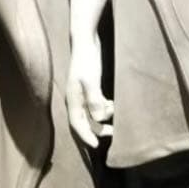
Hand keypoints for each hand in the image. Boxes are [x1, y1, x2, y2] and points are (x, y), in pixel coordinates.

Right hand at [66, 25, 113, 148]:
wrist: (85, 41)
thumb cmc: (86, 61)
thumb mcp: (91, 80)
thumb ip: (94, 100)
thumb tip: (99, 119)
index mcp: (73, 100)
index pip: (77, 124)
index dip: (86, 136)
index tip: (96, 146)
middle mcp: (76, 99)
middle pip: (85, 121)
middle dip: (97, 129)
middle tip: (113, 132)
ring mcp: (82, 93)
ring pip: (91, 113)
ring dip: (102, 117)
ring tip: (115, 113)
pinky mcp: (89, 87)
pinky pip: (96, 104)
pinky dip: (104, 107)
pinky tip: (112, 104)